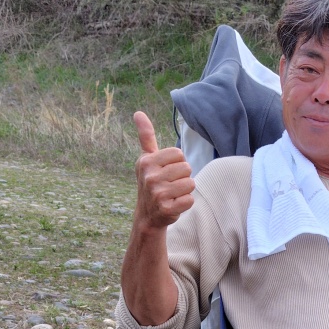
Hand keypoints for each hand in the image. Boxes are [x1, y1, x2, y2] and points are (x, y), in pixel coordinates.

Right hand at [133, 111, 194, 231]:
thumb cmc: (151, 182)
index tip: (167, 171)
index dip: (177, 162)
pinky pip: (190, 200)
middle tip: (171, 184)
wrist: (147, 215)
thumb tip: (138, 112)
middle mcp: (150, 177)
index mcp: (146, 162)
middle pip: (186, 168)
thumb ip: (146, 136)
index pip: (179, 154)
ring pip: (190, 184)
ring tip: (173, 194)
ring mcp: (157, 194)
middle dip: (183, 177)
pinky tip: (174, 205)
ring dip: (185, 190)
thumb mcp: (147, 159)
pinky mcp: (166, 209)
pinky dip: (186, 203)